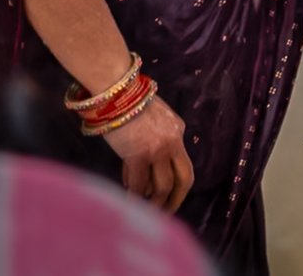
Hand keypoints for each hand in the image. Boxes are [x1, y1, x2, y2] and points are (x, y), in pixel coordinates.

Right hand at [102, 92, 194, 213]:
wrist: (117, 90)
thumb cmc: (127, 101)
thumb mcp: (151, 116)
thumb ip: (154, 137)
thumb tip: (144, 166)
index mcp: (178, 129)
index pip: (181, 162)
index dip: (171, 180)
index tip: (157, 191)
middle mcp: (173, 141)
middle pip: (184, 178)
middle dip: (177, 199)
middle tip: (166, 212)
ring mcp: (157, 149)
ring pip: (162, 186)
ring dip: (154, 203)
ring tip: (144, 211)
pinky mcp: (138, 155)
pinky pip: (138, 184)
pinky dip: (134, 196)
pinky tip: (128, 201)